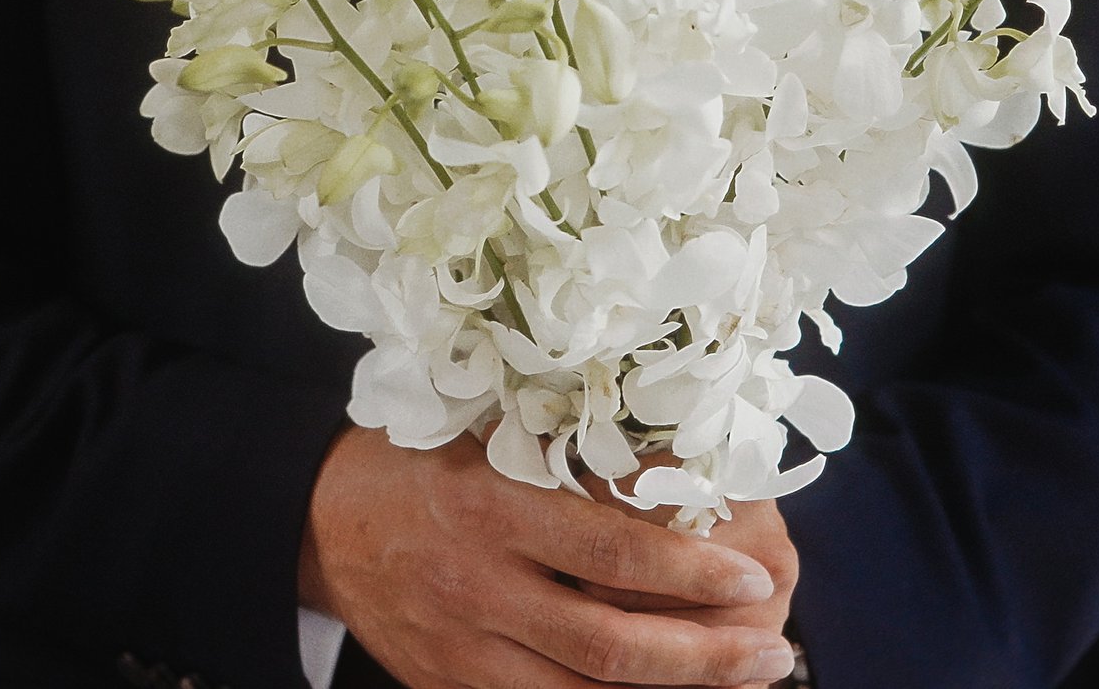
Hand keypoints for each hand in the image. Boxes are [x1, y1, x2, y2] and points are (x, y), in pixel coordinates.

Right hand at [302, 427, 801, 688]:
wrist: (322, 522)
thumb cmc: (424, 461)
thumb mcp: (491, 436)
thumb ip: (573, 461)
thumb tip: (690, 470)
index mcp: (491, 507)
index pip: (610, 551)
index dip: (690, 571)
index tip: (753, 577)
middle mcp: (476, 585)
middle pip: (608, 644)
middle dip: (704, 658)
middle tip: (775, 653)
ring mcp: (460, 648)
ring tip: (741, 681)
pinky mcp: (447, 686)